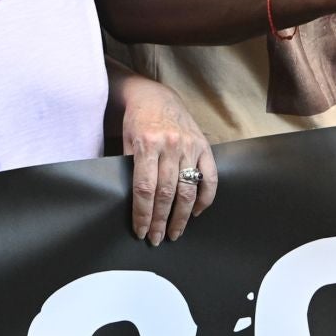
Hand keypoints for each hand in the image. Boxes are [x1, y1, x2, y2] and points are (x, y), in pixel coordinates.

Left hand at [116, 77, 215, 244]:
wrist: (155, 96)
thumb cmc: (136, 121)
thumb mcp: (125, 140)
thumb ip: (129, 167)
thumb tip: (134, 202)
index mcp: (147, 144)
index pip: (145, 188)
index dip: (143, 214)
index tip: (141, 231)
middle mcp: (170, 145)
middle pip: (166, 193)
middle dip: (161, 221)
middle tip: (157, 238)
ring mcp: (190, 146)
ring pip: (188, 189)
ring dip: (182, 216)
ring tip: (175, 232)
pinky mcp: (204, 146)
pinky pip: (210, 177)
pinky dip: (206, 198)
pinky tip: (197, 212)